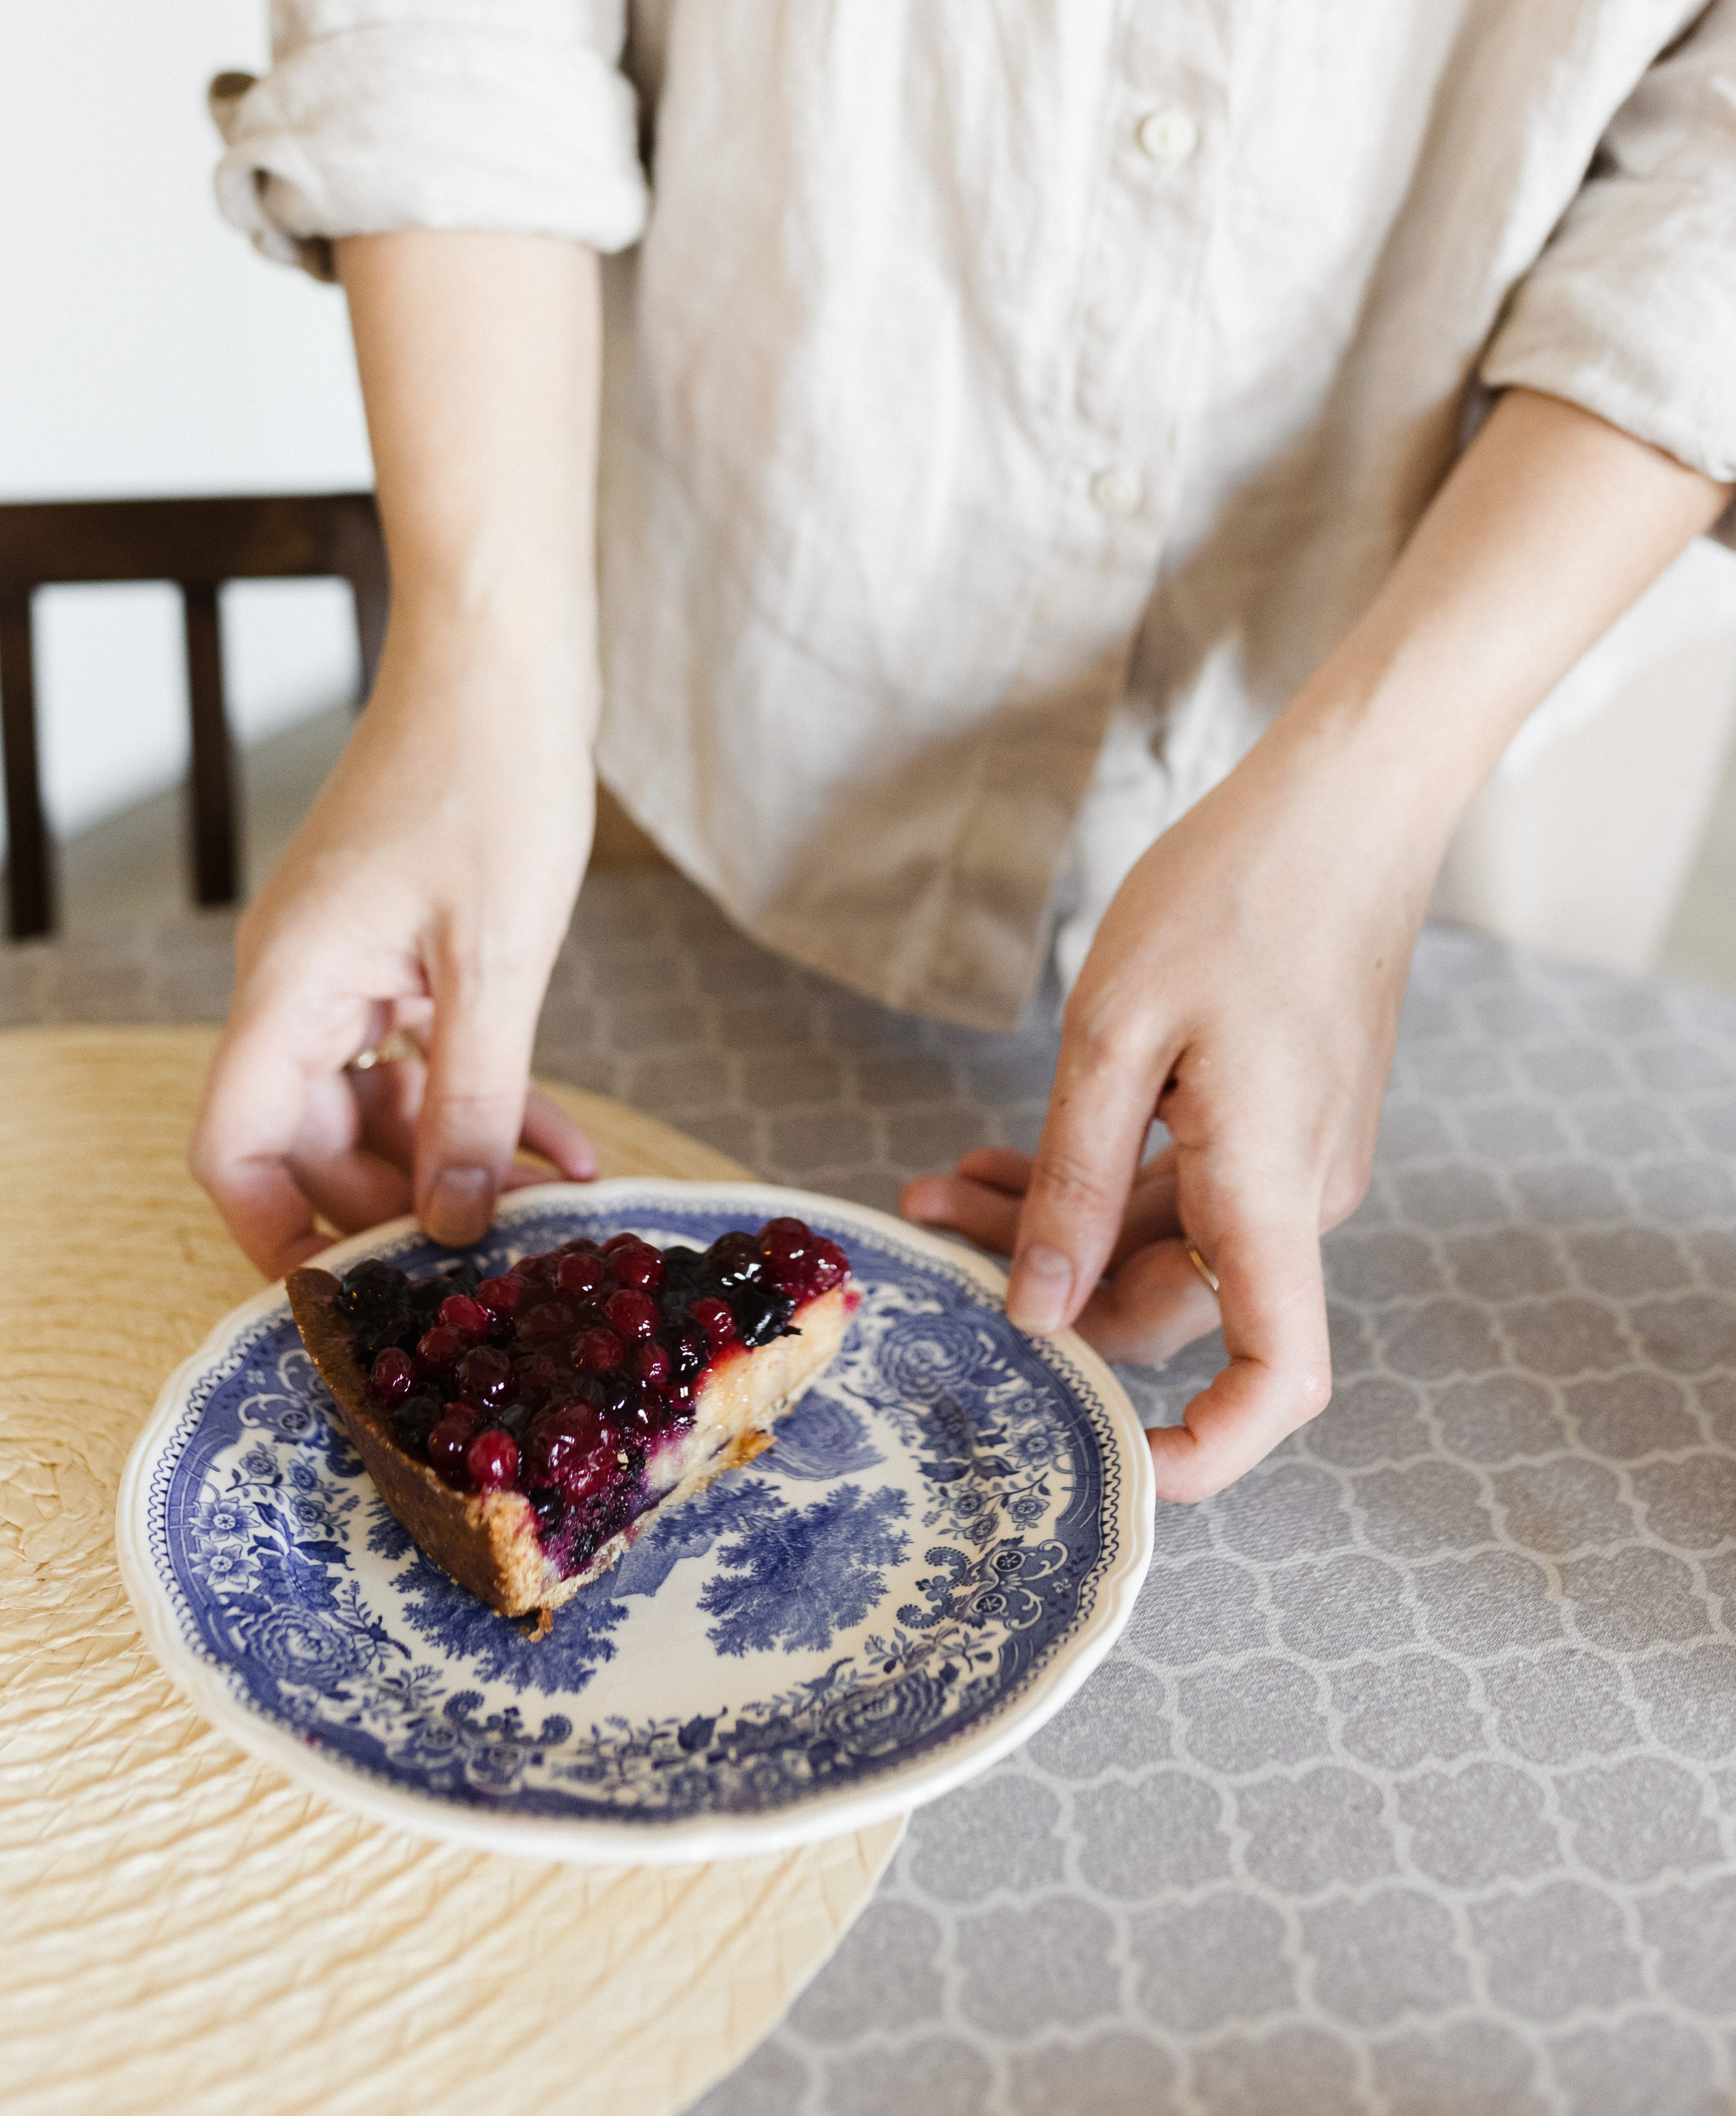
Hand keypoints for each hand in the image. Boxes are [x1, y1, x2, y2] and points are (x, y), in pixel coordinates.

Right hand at [189, 627, 598, 1278]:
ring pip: (374, 1103)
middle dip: (394, 1208)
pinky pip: (416, 1050)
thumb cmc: (492, 778)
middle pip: (307, 1142)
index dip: (278, 1236)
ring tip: (555, 1207)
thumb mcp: (497, 961)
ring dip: (455, 1156)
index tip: (351, 1302)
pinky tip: (563, 1142)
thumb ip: (473, 1100)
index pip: (235, 1152)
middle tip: (490, 1264)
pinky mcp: (394, 942)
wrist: (505, 655)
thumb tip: (454, 1225)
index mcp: (289, 988)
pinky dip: (479, 1097)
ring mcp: (344, 961)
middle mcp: (297, 982)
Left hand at [904, 391, 1731, 1500]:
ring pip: (1165, 1244)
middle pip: (1173, 1305)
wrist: (1341, 802)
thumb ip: (1073, 1183)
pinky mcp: (1281, 1116)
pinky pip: (1188, 1189)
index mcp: (1274, 1191)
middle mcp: (1300, 1196)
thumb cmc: (1231, 895)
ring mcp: (1296, 1156)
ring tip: (943, 1185)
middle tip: (930, 1239)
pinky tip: (1013, 1156)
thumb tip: (1040, 1314)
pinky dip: (1101, 1183)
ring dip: (1056, 1230)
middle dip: (1049, 1294)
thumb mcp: (1115, 1038)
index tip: (1108, 1469)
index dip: (1207, 1455)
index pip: (1279, 1382)